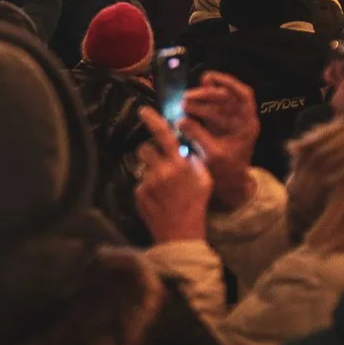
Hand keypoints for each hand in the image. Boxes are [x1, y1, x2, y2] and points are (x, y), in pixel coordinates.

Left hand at [132, 108, 213, 241]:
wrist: (181, 234)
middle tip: (160, 163)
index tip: (143, 111)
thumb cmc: (196, 206)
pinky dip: (147, 187)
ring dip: (150, 170)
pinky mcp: (139, 193)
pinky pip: (140, 183)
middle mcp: (161, 171)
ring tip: (162, 186)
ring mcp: (148, 182)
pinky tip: (157, 198)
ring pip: (143, 166)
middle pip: (145, 149)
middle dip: (150, 152)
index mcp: (179, 165)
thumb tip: (184, 149)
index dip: (153, 121)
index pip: (163, 136)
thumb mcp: (204, 181)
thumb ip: (194, 161)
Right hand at [181, 72, 259, 209]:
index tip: (210, 78)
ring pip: (214, 102)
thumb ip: (198, 135)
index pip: (244, 96)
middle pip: (224, 97)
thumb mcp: (213, 154)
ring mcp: (227, 121)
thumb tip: (181, 120)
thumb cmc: (228, 171)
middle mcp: (238, 119)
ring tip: (182, 104)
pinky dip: (196, 107)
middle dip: (204, 94)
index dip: (229, 83)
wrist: (229, 185)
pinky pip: (206, 110)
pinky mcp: (215, 125)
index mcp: (246, 124)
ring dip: (198, 100)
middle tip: (185, 98)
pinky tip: (185, 105)